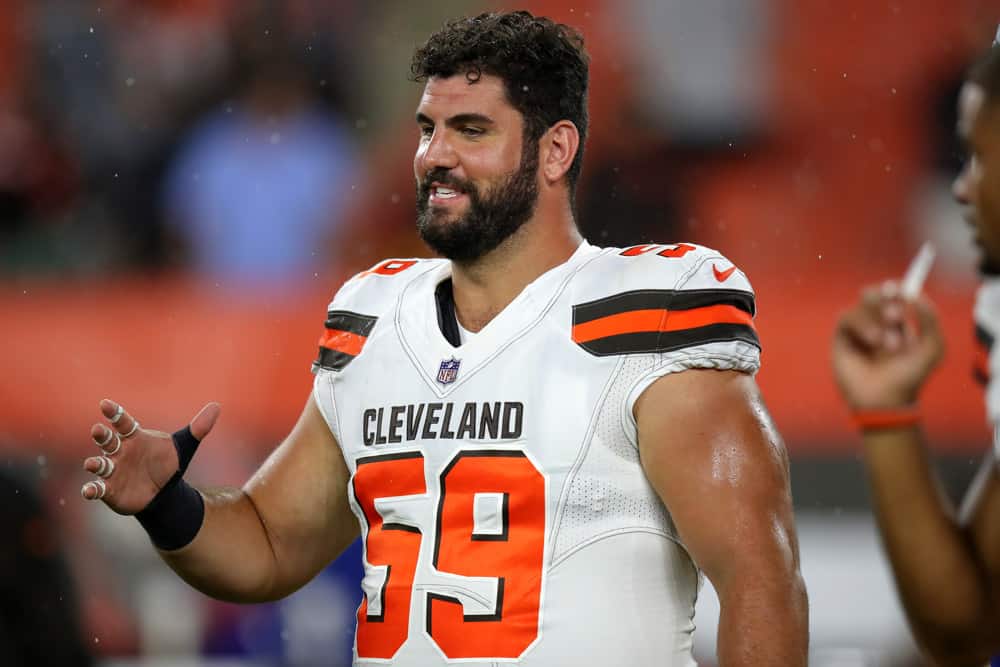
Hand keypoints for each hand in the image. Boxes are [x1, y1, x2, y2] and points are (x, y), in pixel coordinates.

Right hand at [81, 399, 219, 514]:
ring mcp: (113, 470)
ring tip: (93, 464)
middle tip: (98, 429)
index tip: (105, 404)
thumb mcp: (185, 445)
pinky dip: (92, 489)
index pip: (122, 422)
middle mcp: (120, 451)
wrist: (164, 491)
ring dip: (95, 463)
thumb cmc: (168, 463)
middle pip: (107, 440)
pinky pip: (97, 488)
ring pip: (100, 464)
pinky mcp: (110, 489)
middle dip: (102, 435)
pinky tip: (88, 491)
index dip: (114, 413)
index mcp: (135, 437)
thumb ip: (199, 427)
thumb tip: (217, 406)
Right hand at [831, 282, 943, 409]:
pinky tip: (873, 342)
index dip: (897, 289)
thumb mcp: (932, 349)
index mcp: (898, 323)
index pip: (894, 296)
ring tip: (887, 343)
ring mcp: (858, 329)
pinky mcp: (841, 337)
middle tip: (896, 316)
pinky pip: (846, 316)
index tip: (902, 290)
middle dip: (885, 299)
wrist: (885, 400)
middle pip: (875, 293)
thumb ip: (930, 320)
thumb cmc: (910, 377)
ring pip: (861, 304)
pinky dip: (862, 325)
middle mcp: (876, 323)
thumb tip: (916, 296)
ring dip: (877, 319)